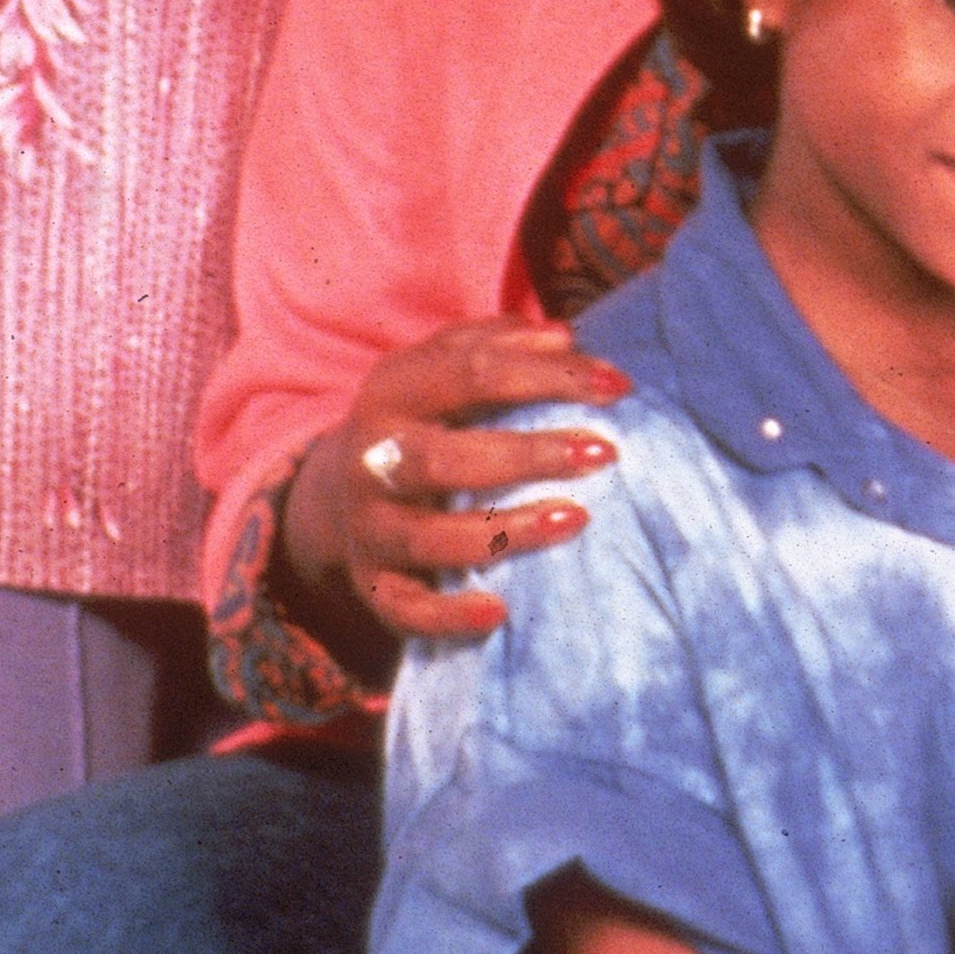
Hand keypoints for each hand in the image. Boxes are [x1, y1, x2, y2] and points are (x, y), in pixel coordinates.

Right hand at [279, 317, 628, 663]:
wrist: (335, 490)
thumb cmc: (423, 415)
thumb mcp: (443, 363)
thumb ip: (498, 343)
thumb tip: (564, 337)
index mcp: (392, 390)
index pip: (471, 372)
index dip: (549, 375)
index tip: (618, 386)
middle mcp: (370, 458)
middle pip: (443, 460)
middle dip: (528, 455)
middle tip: (604, 453)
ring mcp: (368, 526)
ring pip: (428, 538)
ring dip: (505, 531)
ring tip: (576, 518)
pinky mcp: (371, 583)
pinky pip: (403, 609)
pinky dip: (446, 616)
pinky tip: (499, 612)